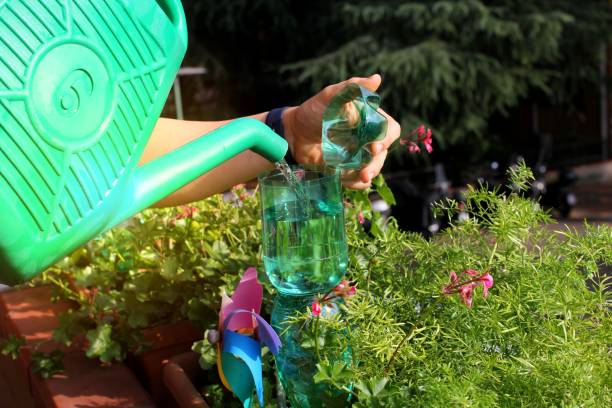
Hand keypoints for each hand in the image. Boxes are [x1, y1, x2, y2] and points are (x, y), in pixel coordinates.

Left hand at [283, 74, 400, 188]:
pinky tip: (349, 181)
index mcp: (369, 119)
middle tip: (366, 172)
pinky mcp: (347, 169)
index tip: (375, 147)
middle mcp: (367, 138)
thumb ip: (351, 88)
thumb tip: (376, 79)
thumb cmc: (312, 112)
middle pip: (383, 153)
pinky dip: (357, 182)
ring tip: (360, 177)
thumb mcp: (330, 96)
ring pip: (373, 168)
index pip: (389, 129)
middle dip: (377, 164)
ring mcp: (358, 155)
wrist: (292, 134)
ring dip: (368, 174)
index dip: (386, 139)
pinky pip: (359, 180)